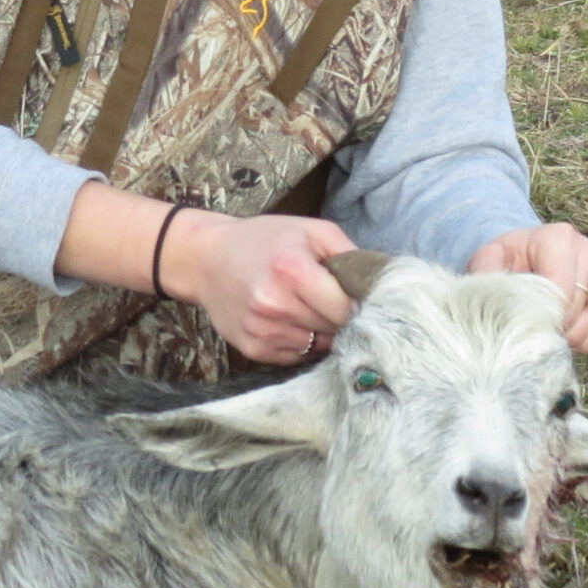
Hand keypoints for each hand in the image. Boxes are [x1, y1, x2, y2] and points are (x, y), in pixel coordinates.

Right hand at [164, 208, 359, 364]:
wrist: (205, 260)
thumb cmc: (264, 241)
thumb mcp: (311, 231)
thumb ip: (349, 255)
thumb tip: (382, 286)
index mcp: (292, 271)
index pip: (347, 308)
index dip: (358, 304)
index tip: (359, 298)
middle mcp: (275, 305)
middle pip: (335, 329)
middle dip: (341, 317)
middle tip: (331, 299)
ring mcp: (263, 331)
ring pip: (319, 346)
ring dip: (322, 332)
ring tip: (307, 307)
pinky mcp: (254, 349)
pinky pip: (297, 355)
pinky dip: (302, 342)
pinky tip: (290, 320)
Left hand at [469, 223, 587, 352]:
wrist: (530, 259)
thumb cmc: (510, 260)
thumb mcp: (490, 258)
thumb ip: (486, 269)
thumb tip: (494, 288)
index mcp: (559, 237)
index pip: (559, 289)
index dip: (542, 316)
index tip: (524, 322)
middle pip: (573, 309)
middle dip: (550, 327)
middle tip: (529, 327)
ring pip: (587, 325)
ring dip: (563, 338)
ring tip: (543, 328)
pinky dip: (579, 342)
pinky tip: (561, 331)